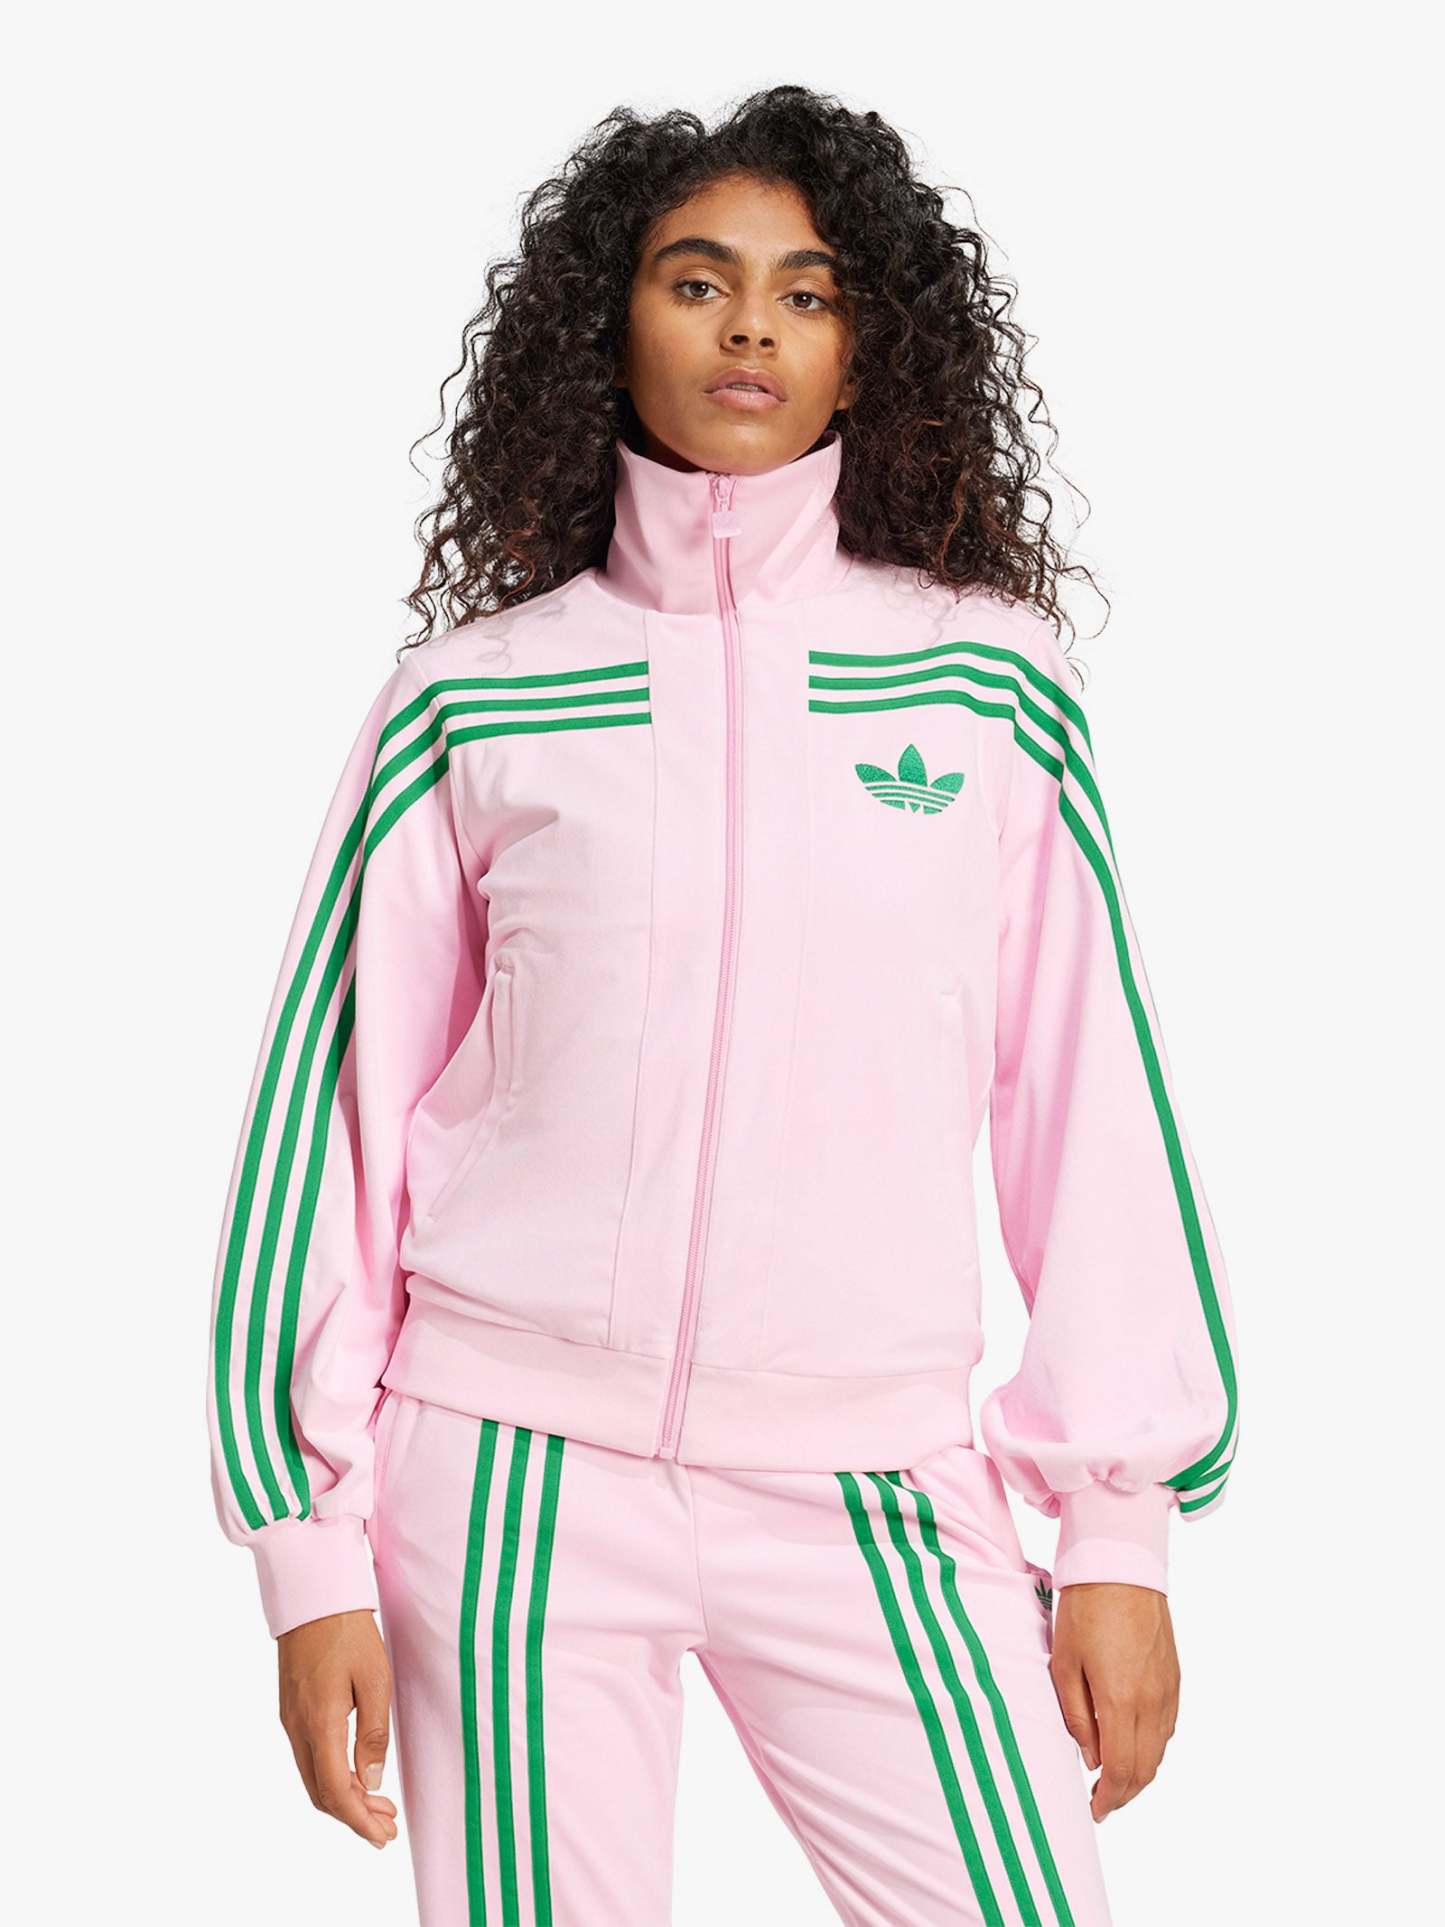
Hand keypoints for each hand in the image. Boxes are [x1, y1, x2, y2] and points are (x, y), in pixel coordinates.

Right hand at [277, 1608, 399, 1847]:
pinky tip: (355, 1774)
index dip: (359, 1820)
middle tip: (386, 1827)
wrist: (312, 1596)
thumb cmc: (348, 1631)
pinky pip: (309, 1758)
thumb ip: (373, 1733)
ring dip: (344, 1798)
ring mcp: (290, 1719)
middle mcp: (297, 1728)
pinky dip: (333, 1776)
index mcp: (319, 1723)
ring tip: (378, 1806)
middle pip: (321, 1793)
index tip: (381, 1837)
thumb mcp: (374, 1679)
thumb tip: (372, 1780)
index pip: (335, 1791)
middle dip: (354, 1817)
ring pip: (313, 1777)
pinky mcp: (291, 1709)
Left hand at [1049, 1582, 1178, 1822]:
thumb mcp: (1064, 1663)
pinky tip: (1134, 1744)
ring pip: (1160, 1750)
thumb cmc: (1085, 1610)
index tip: (1094, 1810)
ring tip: (1115, 1778)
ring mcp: (1168, 1689)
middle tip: (1102, 1802)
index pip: (1122, 1770)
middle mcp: (1151, 1701)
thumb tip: (1091, 1758)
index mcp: (1121, 1700)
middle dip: (1124, 1794)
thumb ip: (1077, 1716)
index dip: (1109, 1799)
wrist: (1121, 1566)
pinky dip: (1153, 1746)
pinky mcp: (1175, 1676)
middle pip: (1145, 1769)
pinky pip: (1168, 1726)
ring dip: (1140, 1773)